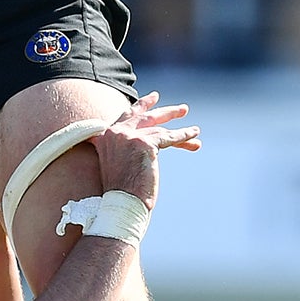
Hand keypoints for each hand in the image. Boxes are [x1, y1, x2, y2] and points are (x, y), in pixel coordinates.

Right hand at [91, 93, 199, 210]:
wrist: (121, 203)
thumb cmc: (120, 191)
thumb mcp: (119, 162)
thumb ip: (127, 147)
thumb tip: (152, 141)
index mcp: (104, 136)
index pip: (127, 115)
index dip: (142, 105)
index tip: (154, 97)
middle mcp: (115, 132)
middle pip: (145, 116)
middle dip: (165, 112)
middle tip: (182, 109)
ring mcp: (129, 136)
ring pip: (160, 129)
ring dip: (180, 129)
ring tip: (195, 129)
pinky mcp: (144, 143)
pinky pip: (169, 138)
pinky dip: (183, 137)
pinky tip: (194, 136)